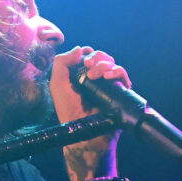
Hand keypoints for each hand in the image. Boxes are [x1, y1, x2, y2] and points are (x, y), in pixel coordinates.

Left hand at [52, 46, 129, 179]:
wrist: (84, 131)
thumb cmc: (68, 110)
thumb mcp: (57, 84)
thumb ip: (62, 63)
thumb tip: (80, 49)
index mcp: (82, 76)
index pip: (89, 56)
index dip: (88, 53)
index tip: (83, 59)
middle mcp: (97, 79)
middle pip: (102, 57)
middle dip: (96, 57)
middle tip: (88, 67)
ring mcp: (109, 85)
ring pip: (113, 64)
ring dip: (105, 65)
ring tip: (96, 76)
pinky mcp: (120, 92)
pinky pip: (123, 76)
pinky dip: (117, 72)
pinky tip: (109, 77)